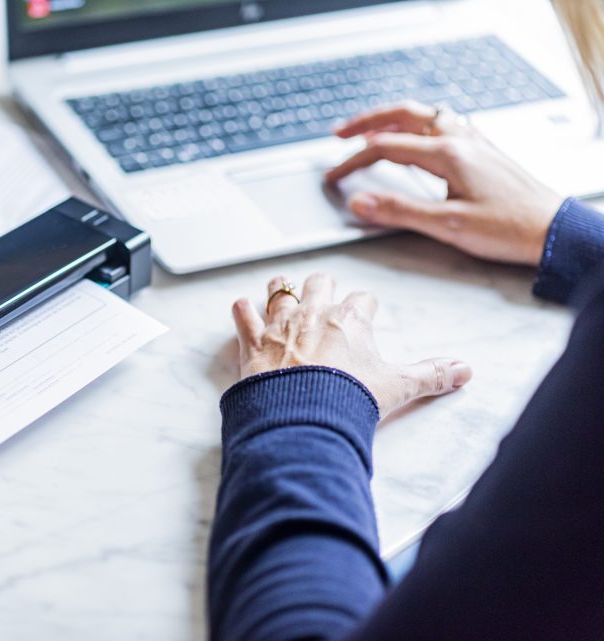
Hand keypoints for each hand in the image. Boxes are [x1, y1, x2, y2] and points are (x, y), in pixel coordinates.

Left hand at [232, 273, 472, 416]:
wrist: (305, 416)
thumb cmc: (350, 399)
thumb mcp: (398, 387)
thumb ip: (431, 375)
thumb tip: (466, 370)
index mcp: (351, 320)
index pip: (363, 300)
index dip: (365, 306)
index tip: (365, 312)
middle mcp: (314, 314)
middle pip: (320, 283)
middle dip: (323, 286)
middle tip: (324, 291)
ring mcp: (281, 326)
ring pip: (279, 291)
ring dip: (281, 290)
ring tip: (281, 288)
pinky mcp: (253, 343)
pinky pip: (243, 316)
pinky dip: (242, 312)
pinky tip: (242, 309)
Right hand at [326, 101, 562, 265]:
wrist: (552, 229)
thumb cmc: (508, 229)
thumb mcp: (447, 226)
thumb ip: (399, 212)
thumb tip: (359, 203)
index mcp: (448, 154)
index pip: (385, 149)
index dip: (353, 162)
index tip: (333, 176)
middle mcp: (460, 140)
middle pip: (402, 116)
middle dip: (366, 122)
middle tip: (339, 132)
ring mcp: (472, 142)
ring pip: (423, 115)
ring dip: (392, 119)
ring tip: (369, 129)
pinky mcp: (481, 151)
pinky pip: (442, 123)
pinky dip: (417, 124)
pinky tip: (415, 135)